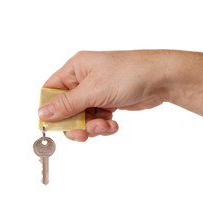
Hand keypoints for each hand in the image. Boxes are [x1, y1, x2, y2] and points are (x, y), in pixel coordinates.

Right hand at [38, 50, 169, 140]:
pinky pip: (96, 119)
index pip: (51, 91)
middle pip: (66, 109)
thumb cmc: (128, 74)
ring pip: (82, 117)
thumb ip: (67, 105)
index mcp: (75, 69)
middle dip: (75, 123)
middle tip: (83, 134)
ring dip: (92, 126)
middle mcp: (83, 79)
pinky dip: (103, 125)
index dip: (50, 110)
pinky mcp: (108, 102)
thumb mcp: (93, 90)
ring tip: (106, 125)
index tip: (55, 126)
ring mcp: (96, 92)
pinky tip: (113, 124)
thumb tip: (42, 114)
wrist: (160, 79)